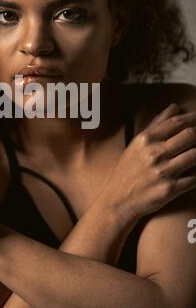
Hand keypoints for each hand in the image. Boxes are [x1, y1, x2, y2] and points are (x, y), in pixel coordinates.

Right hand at [98, 103, 195, 219]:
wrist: (119, 200)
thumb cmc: (128, 170)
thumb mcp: (137, 144)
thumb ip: (157, 124)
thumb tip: (174, 107)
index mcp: (146, 140)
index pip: (177, 122)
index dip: (194, 118)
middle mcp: (154, 154)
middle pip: (190, 135)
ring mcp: (163, 172)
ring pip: (195, 155)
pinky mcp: (170, 190)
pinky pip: (195, 178)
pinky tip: (195, 172)